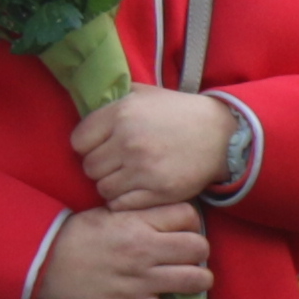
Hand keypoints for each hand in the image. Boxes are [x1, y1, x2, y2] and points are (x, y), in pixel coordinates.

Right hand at [34, 203, 215, 298]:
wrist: (46, 263)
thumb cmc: (79, 234)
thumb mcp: (112, 212)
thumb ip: (145, 213)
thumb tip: (177, 218)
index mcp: (138, 222)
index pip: (189, 216)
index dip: (191, 223)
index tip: (183, 230)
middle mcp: (144, 251)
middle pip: (199, 248)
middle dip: (198, 250)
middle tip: (187, 255)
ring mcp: (140, 282)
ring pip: (195, 280)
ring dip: (200, 279)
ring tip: (190, 279)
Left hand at [67, 86, 242, 211]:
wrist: (221, 136)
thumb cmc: (179, 113)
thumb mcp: (146, 94)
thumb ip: (115, 97)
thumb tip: (87, 100)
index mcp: (122, 114)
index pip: (78, 141)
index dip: (87, 145)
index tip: (100, 146)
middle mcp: (129, 141)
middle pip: (89, 167)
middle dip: (99, 166)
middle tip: (116, 163)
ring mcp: (143, 169)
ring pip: (102, 188)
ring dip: (111, 184)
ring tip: (127, 176)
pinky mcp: (157, 191)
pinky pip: (120, 204)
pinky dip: (123, 200)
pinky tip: (135, 189)